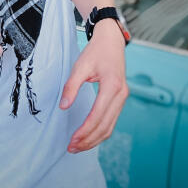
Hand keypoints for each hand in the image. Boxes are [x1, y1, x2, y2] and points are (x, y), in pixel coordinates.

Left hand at [59, 19, 128, 152]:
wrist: (111, 40)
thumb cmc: (96, 51)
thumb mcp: (81, 66)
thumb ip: (71, 86)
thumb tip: (64, 107)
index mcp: (112, 86)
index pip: (97, 115)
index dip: (84, 131)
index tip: (72, 140)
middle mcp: (121, 95)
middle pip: (106, 126)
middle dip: (89, 140)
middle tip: (72, 147)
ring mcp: (123, 98)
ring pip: (110, 126)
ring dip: (95, 139)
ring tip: (78, 146)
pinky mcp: (120, 99)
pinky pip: (111, 120)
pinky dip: (100, 131)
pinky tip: (89, 136)